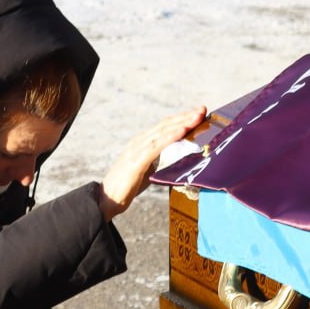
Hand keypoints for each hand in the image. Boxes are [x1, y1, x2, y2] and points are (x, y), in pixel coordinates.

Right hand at [98, 105, 206, 220]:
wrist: (106, 199)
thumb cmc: (127, 186)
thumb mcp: (147, 170)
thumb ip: (160, 161)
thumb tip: (179, 158)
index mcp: (141, 143)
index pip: (164, 126)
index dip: (181, 118)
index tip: (198, 113)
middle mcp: (139, 142)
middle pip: (166, 124)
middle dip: (186, 116)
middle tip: (203, 109)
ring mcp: (136, 149)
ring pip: (163, 131)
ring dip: (182, 123)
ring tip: (197, 117)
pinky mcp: (136, 161)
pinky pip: (156, 146)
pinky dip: (171, 137)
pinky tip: (183, 131)